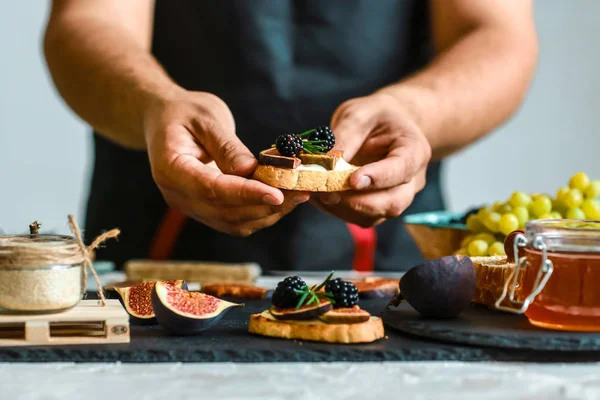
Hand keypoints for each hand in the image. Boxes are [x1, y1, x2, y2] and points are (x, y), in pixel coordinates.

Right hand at [144, 90, 308, 235]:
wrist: (163, 120)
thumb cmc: (183, 113)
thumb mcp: (206, 117)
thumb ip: (226, 146)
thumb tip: (251, 170)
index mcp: (171, 169)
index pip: (211, 189)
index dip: (246, 194)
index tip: (277, 193)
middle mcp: (178, 195)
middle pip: (226, 212)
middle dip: (265, 205)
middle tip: (300, 190)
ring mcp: (191, 207)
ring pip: (234, 222)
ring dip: (268, 213)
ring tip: (298, 194)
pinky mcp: (205, 210)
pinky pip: (235, 220)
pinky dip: (261, 213)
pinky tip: (283, 198)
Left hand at [312, 92, 431, 226]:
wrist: (387, 124)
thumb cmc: (375, 116)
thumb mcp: (358, 115)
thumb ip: (343, 137)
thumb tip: (321, 163)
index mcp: (414, 150)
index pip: (401, 169)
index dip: (378, 178)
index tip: (352, 180)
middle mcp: (411, 179)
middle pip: (393, 202)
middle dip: (357, 202)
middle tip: (327, 192)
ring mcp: (397, 196)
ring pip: (375, 215)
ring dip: (343, 208)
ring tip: (317, 193)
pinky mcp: (379, 207)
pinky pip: (361, 217)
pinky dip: (338, 210)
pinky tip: (321, 196)